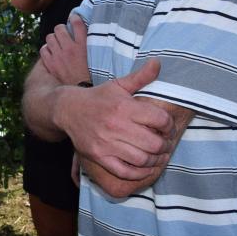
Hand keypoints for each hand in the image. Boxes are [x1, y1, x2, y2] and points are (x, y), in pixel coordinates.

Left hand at [39, 14, 90, 84]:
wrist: (83, 91)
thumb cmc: (92, 74)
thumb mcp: (95, 56)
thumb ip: (90, 44)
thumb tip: (84, 32)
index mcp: (83, 46)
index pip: (77, 23)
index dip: (74, 18)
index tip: (74, 18)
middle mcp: (70, 48)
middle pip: (59, 28)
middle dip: (61, 29)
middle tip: (64, 34)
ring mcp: (58, 56)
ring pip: (49, 37)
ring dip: (53, 38)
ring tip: (57, 43)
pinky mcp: (50, 64)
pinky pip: (43, 49)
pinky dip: (46, 49)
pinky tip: (51, 52)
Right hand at [60, 60, 175, 180]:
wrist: (67, 110)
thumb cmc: (97, 98)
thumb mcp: (118, 85)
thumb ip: (140, 76)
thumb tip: (158, 62)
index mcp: (124, 107)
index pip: (159, 119)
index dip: (169, 125)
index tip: (168, 127)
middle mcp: (116, 126)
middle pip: (154, 143)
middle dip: (165, 145)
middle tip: (165, 143)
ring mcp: (106, 143)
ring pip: (142, 159)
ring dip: (155, 160)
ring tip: (159, 156)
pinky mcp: (99, 156)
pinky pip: (124, 171)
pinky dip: (139, 173)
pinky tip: (146, 168)